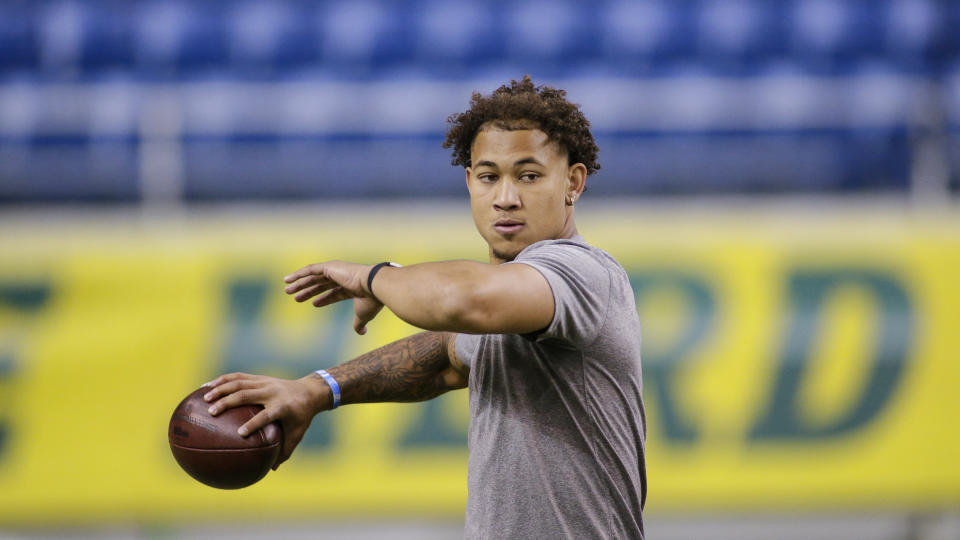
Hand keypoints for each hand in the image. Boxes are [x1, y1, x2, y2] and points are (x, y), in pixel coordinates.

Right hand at [202, 372, 329, 469]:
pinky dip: (221, 380)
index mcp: (282, 407)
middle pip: (246, 395)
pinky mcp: (259, 378)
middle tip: (211, 413)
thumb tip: (271, 471)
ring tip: (204, 398)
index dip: (254, 423)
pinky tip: (205, 387)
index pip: (266, 415)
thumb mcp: (297, 435)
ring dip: (220, 389)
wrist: (309, 391)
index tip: (240, 433)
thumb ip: (284, 452)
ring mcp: (264, 382)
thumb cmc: (301, 417)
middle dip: (228, 402)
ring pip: (239, 383)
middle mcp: (271, 392)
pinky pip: (237, 377)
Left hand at [284, 261, 382, 334]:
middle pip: (321, 284)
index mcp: (351, 287)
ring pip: (313, 277)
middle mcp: (343, 277)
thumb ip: (359, 323)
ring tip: (287, 289)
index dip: (322, 298)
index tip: (313, 304)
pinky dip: (299, 274)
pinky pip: (310, 270)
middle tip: (295, 297)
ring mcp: (336, 271)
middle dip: (308, 290)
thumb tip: (361, 332)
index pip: (334, 292)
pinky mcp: (329, 267)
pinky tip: (289, 279)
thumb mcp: (362, 314)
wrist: (373, 286)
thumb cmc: (370, 300)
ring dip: (299, 283)